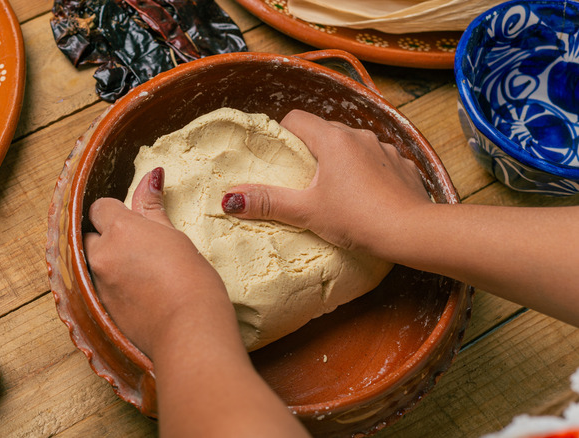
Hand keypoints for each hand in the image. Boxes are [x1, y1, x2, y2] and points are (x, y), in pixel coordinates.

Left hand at [83, 168, 232, 356]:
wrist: (189, 332)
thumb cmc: (192, 281)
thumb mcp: (175, 237)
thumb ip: (153, 208)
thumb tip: (151, 176)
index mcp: (120, 229)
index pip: (100, 207)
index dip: (115, 211)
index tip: (134, 222)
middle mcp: (101, 254)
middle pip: (88, 235)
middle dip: (105, 238)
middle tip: (135, 247)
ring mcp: (97, 284)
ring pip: (91, 263)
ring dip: (106, 262)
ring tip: (137, 272)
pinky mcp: (100, 309)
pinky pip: (96, 288)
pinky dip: (110, 285)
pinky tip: (135, 292)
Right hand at [222, 109, 430, 255]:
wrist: (412, 232)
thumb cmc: (356, 219)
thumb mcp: (307, 212)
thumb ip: (268, 202)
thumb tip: (230, 198)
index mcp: (332, 139)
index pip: (297, 118)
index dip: (283, 134)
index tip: (279, 157)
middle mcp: (359, 135)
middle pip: (325, 131)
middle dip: (311, 150)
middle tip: (301, 179)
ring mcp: (385, 148)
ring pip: (353, 145)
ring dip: (341, 160)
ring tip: (335, 190)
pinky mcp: (403, 165)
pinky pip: (378, 160)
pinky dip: (368, 172)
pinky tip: (366, 196)